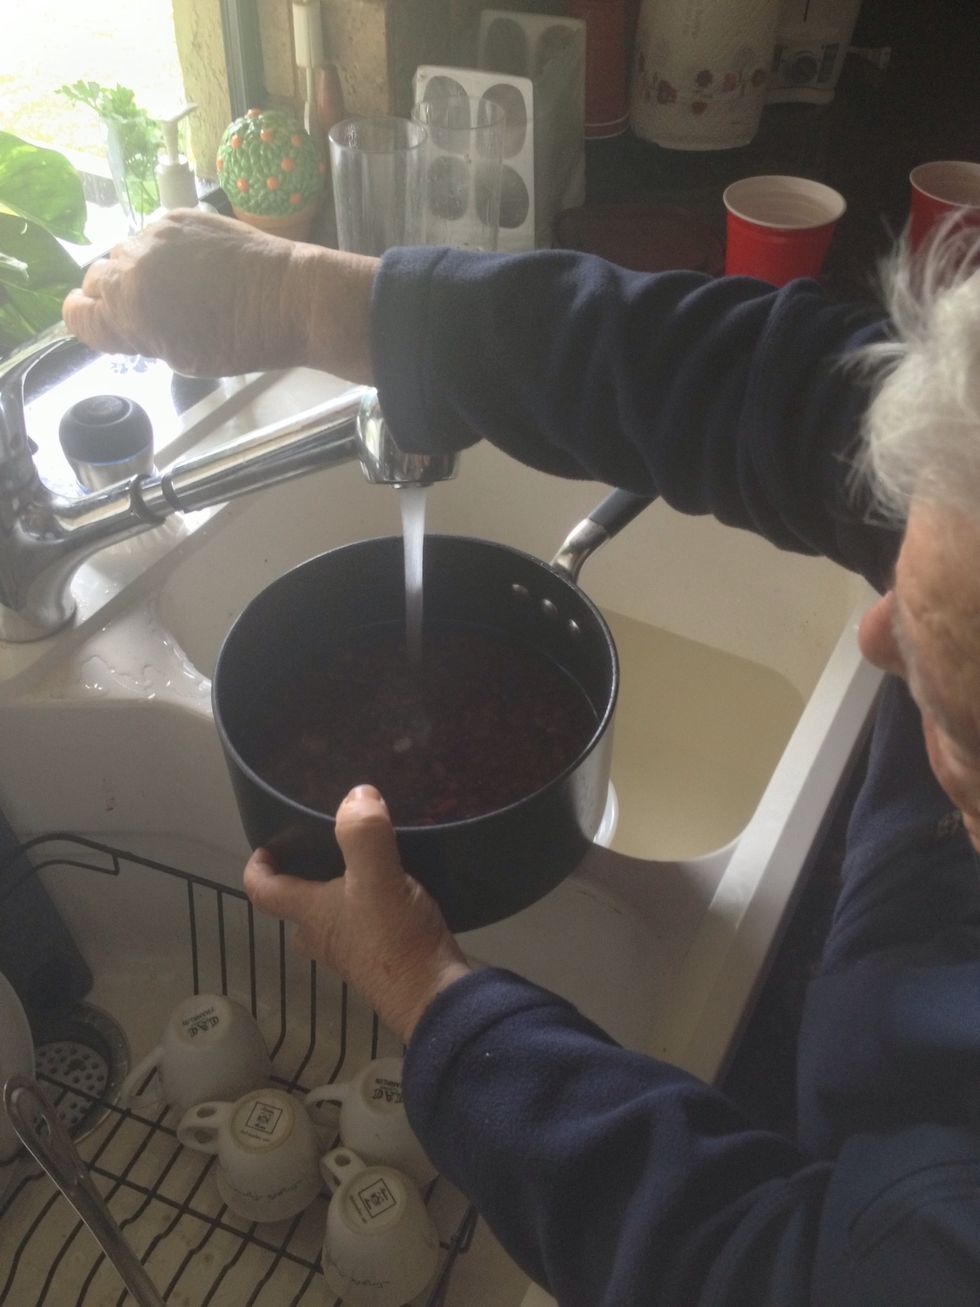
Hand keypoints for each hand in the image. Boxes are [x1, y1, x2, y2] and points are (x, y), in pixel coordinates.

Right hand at [62, 208, 377, 382]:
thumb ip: (140, 338)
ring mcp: (156, 234)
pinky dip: (164, 251)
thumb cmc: (241, 340)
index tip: (113, 330)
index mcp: (130, 307)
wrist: (289, 298)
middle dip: (115, 297)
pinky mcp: (180, 216)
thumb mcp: (183, 358)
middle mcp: (133, 263)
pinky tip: (195, 267)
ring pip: (124, 253)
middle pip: (97, 279)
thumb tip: (120, 326)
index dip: (93, 324)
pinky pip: (153, 235)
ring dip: (139, 270)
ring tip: (178, 288)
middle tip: (150, 312)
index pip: (77, 312)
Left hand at [243, 785, 470, 1041]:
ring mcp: (354, 954)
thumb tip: (356, 796)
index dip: (258, 869)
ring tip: (363, 867)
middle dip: (301, 885)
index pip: (265, 892)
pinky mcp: (384, 961)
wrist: (433, 996)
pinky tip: (397, 893)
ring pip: (332, 923)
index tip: (265, 849)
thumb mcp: (378, 878)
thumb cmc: (394, 939)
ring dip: (338, 899)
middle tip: (321, 854)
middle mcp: (326, 937)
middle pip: (297, 913)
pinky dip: (371, 911)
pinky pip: (365, 930)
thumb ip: (363, 835)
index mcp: (313, 914)